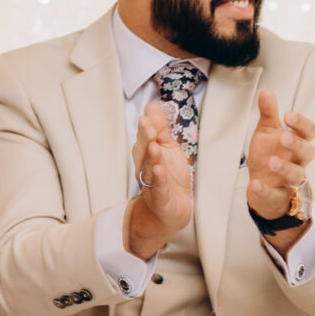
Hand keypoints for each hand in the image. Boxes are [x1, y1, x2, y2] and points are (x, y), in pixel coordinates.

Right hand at [126, 101, 193, 258]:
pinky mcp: (160, 199)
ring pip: (149, 168)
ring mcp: (152, 184)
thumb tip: (152, 105)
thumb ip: (160, 129)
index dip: (146, 127)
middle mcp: (146, 168)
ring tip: (153, 145)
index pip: (145, 138)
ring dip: (151, 157)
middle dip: (144, 138)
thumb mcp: (167, 149)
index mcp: (147, 155)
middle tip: (146, 124)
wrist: (171, 210)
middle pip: (143, 151)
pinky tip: (159, 170)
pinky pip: (158, 188)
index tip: (147, 114)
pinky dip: (158, 179)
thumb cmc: (168, 178)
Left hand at [246, 90, 314, 222]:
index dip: (301, 124)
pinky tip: (255, 184)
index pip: (308, 132)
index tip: (288, 116)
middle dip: (296, 145)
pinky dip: (264, 190)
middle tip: (283, 137)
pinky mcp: (276, 196)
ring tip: (271, 162)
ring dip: (284, 169)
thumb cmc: (269, 154)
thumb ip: (268, 114)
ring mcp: (288, 181)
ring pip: (296, 176)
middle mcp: (297, 162)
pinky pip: (273, 195)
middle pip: (306, 153)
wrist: (262, 185)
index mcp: (296, 143)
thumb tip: (266, 92)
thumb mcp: (266, 133)